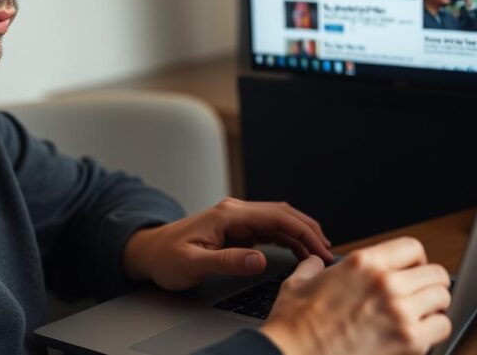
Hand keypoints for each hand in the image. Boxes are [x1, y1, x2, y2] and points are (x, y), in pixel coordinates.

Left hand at [123, 198, 331, 290]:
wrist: (148, 252)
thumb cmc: (166, 258)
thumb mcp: (193, 264)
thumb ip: (227, 261)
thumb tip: (259, 259)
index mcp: (228, 214)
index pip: (276, 217)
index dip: (303, 232)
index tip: (320, 249)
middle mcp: (235, 212)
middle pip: (283, 214)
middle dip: (309, 231)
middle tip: (328, 253)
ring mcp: (237, 219)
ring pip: (279, 221)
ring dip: (301, 235)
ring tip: (320, 254)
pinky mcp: (237, 230)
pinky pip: (270, 230)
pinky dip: (288, 239)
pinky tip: (300, 252)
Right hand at [261, 237, 451, 354]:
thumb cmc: (294, 326)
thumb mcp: (297, 283)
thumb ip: (311, 267)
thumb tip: (314, 264)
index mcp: (363, 263)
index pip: (412, 247)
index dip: (415, 259)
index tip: (412, 270)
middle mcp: (386, 283)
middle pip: (435, 273)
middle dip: (428, 284)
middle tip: (418, 295)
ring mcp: (400, 312)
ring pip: (442, 299)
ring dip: (433, 307)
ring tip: (420, 315)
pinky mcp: (409, 341)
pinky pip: (442, 327)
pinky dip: (434, 331)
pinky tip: (418, 334)